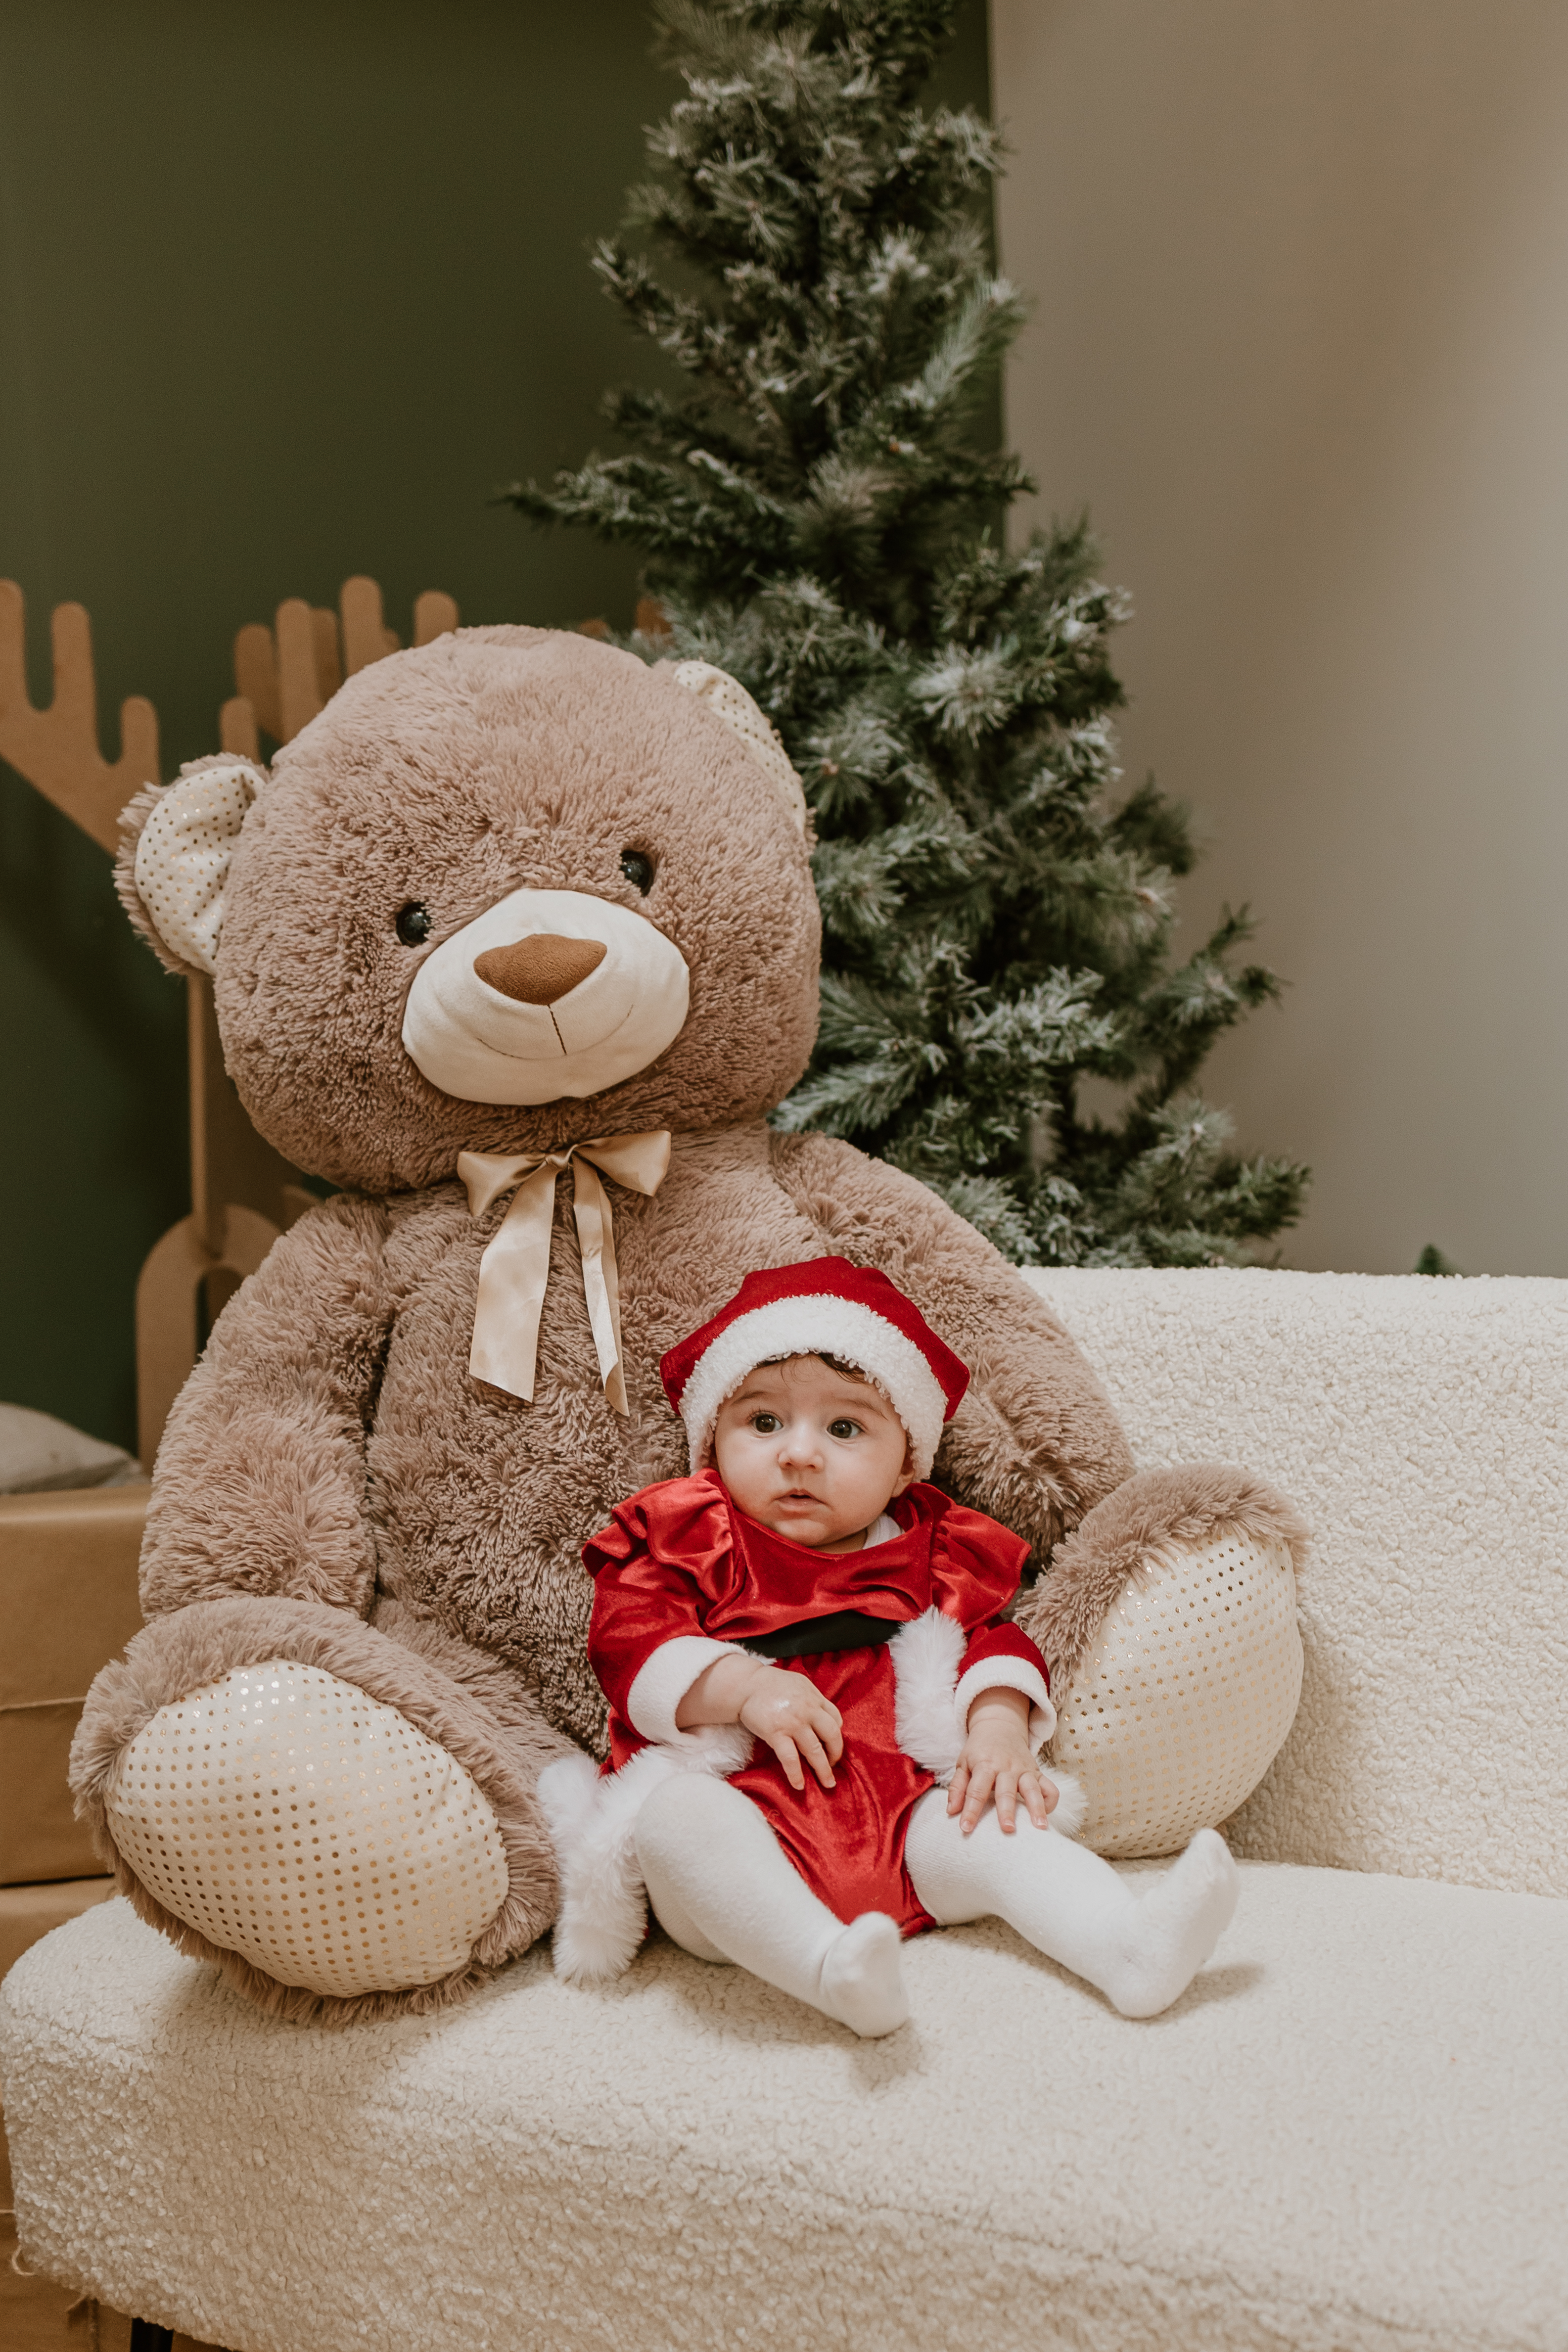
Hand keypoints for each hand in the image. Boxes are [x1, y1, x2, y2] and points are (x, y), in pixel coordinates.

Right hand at [737, 1664, 844, 1791]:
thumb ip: (812, 1699)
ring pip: (814, 1751)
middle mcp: (808, 1710)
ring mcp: (793, 1723)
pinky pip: (790, 1758)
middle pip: (832, 1735)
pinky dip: (796, 1774)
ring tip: (828, 1783)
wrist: (745, 1684)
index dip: (837, 1734)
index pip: (835, 1718)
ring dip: (823, 1770)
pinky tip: (799, 1785)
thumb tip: (822, 1716)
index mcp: (814, 1698)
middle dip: (836, 1754)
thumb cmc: (771, 1684)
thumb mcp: (799, 1684)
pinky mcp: (776, 1733)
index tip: (833, 1745)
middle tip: (834, 1766)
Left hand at [947, 1688, 1057, 1835]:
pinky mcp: (1037, 1772)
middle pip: (1006, 1791)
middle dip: (1007, 1810)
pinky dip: (1050, 1800)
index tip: (966, 1828)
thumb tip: (951, 1811)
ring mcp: (1024, 1770)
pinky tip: (1046, 1815)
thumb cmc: (979, 1750)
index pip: (976, 1790)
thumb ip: (957, 1787)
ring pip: (1033, 1789)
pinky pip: (1049, 1786)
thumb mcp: (963, 1764)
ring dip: (1037, 1808)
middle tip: (1007, 1829)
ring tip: (1040, 1827)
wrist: (999, 1727)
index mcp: (984, 1765)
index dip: (971, 1810)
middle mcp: (1006, 1767)